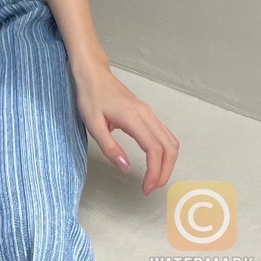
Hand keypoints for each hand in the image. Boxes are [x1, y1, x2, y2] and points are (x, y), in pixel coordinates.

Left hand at [72, 62, 179, 194]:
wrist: (93, 72)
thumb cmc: (90, 95)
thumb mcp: (93, 124)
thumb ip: (110, 147)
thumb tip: (126, 168)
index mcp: (133, 118)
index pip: (154, 150)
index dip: (154, 172)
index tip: (145, 188)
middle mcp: (146, 114)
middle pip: (169, 148)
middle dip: (165, 172)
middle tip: (151, 188)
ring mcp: (148, 112)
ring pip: (170, 141)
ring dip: (167, 163)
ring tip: (153, 178)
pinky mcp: (146, 113)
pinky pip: (164, 135)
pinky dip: (165, 152)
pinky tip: (155, 161)